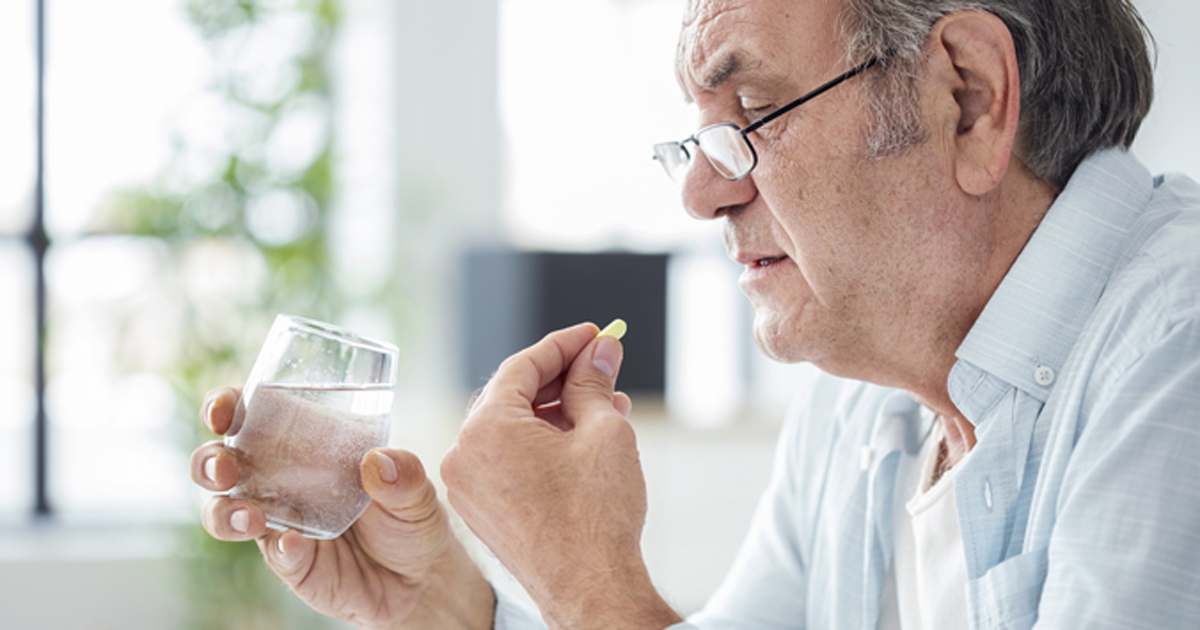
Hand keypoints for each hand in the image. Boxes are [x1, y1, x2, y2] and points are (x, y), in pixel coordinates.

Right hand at [189, 387, 493, 629]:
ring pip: (226, 513)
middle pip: (221, 463)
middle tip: (225, 468)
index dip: (226, 407)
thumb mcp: (417, 489)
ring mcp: (279, 522)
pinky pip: (274, 554)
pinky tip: (294, 545)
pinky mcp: (292, 562)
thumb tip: (379, 461)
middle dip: (210, 462)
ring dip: (225, 512)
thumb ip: (405, 473)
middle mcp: (279, 480)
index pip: (251, 415)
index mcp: (303, 443)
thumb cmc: (409, 517)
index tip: (223, 410)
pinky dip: (280, 549)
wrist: (421, 578)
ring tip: (249, 516)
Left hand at [441, 323, 681, 629]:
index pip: (523, 366)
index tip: (595, 334)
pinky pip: (508, 460)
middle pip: (513, 395)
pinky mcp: (482, 510)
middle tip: (603, 365)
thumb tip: (599, 352)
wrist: (590, 590)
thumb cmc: (596, 517)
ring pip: (512, 429)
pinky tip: (582, 439)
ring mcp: (469, 487)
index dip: (564, 344)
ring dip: (557, 413)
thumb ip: (593, 382)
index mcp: (486, 429)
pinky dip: (541, 444)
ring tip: (607, 405)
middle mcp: (464, 455)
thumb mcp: (604, 431)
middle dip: (563, 378)